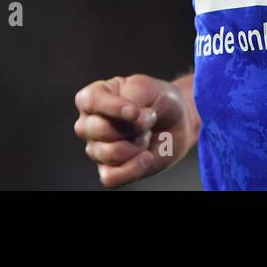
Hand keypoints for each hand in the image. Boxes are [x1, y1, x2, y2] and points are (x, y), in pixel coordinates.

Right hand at [73, 74, 195, 186]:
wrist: (177, 121)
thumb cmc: (157, 100)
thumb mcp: (147, 88)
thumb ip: (133, 98)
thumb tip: (129, 121)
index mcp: (92, 98)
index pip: (91, 101)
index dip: (113, 107)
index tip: (136, 112)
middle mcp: (88, 124)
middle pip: (102, 130)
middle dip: (134, 126)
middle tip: (149, 120)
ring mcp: (96, 149)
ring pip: (111, 153)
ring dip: (138, 144)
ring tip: (147, 135)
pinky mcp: (109, 171)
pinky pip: (111, 178)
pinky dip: (133, 169)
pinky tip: (147, 157)